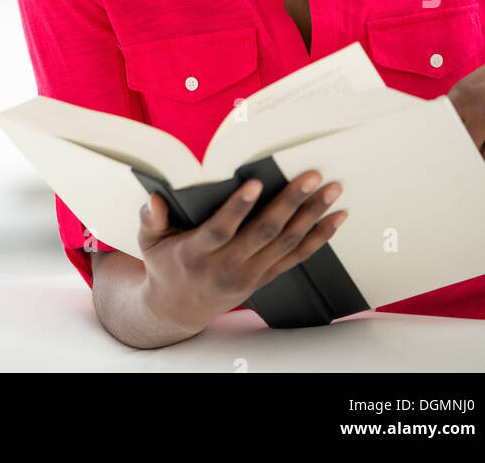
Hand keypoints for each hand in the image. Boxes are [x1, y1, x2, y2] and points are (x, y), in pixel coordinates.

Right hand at [136, 170, 345, 336]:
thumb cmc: (165, 264)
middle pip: (264, 233)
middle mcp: (227, 266)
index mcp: (196, 253)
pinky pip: (296, 258)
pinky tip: (336, 219)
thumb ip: (151, 219)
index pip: (221, 229)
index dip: (238, 207)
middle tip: (312, 176)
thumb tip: (154, 198)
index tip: (256, 182)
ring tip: (332, 190)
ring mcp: (250, 275)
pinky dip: (318, 238)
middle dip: (291, 202)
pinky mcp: (264, 278)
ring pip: (286, 243)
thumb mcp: (148, 242)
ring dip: (312, 215)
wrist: (179, 309)